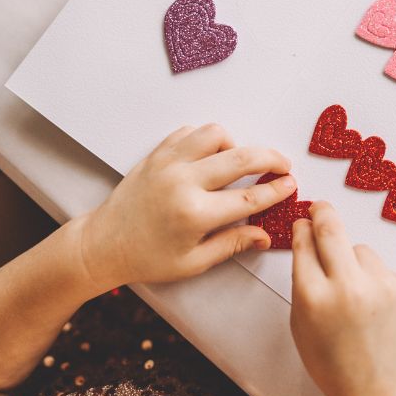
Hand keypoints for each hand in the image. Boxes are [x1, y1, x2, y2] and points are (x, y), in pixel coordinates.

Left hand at [77, 123, 296, 287]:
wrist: (104, 244)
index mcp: (194, 214)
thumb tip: (264, 235)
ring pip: (214, 134)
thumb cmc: (146, 257)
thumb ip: (232, 244)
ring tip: (239, 162)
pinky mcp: (156, 154)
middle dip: (269, 158)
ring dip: (234, 144)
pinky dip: (206, 140)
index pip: (248, 198)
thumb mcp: (193, 262)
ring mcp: (167, 164)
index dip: (275, 190)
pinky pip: (189, 133)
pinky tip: (210, 156)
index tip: (291, 185)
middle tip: (282, 165)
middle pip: (240, 158)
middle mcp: (182, 183)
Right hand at [290, 202, 395, 395]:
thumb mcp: (300, 322)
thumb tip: (306, 238)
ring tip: (353, 293)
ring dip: (352, 259)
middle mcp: (346, 287)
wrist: (375, 388)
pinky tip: (372, 305)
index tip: (302, 221)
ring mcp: (379, 287)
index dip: (301, 228)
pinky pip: (381, 268)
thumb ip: (302, 280)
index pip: (304, 243)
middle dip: (323, 213)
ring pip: (360, 249)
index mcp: (313, 296)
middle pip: (331, 229)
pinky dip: (374, 278)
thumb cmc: (331, 361)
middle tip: (319, 208)